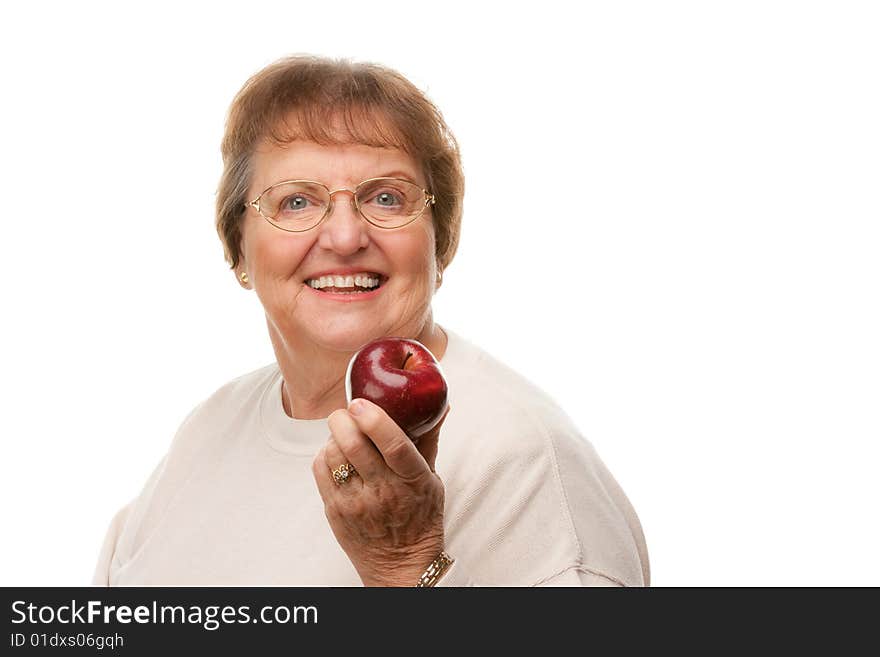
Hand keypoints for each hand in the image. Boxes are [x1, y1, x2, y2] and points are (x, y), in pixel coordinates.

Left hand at [312, 398, 450, 586]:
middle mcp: (383, 492)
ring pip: (333, 455)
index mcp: (412, 480)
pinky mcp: (335, 511)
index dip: (374, 420)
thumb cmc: (420, 518)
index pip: (393, 445)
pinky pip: (320, 470)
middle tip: (347, 412)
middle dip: (343, 419)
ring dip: (334, 435)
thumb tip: (441, 406)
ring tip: (344, 433)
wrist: (401, 566)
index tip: (361, 403)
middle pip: (354, 445)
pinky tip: (336, 454)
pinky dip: (325, 454)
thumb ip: (429, 441)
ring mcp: (356, 503)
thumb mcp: (431, 480)